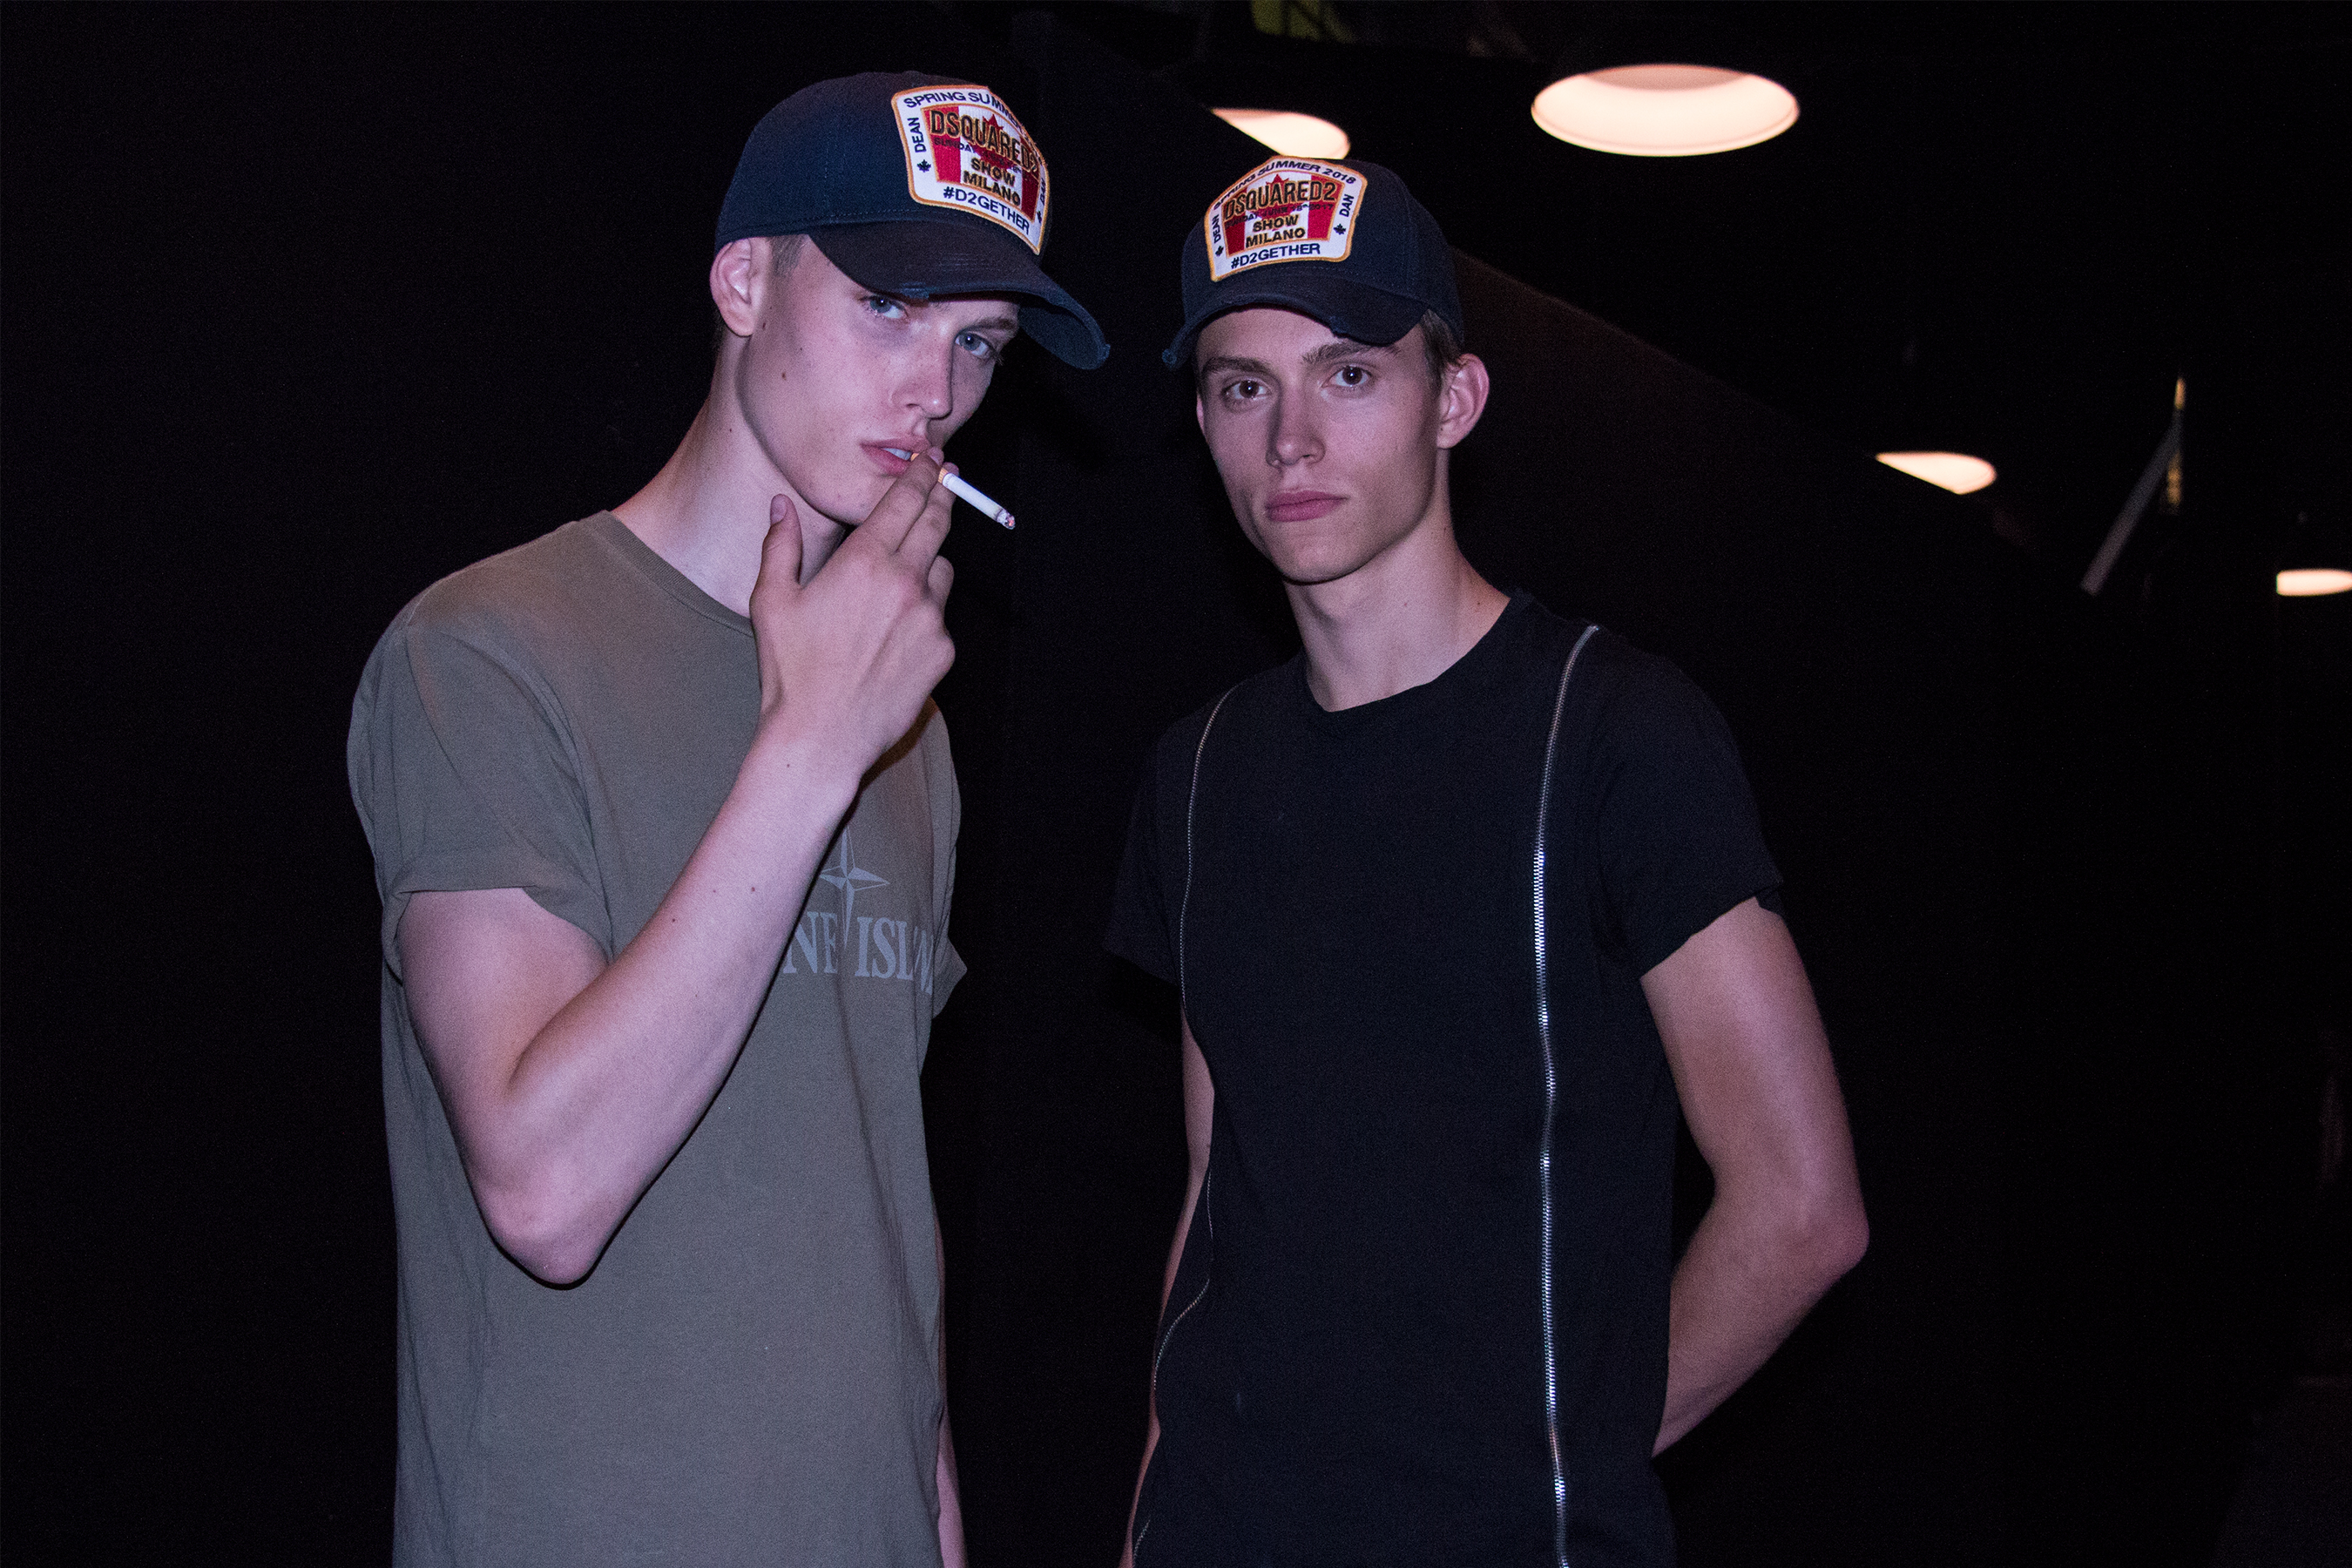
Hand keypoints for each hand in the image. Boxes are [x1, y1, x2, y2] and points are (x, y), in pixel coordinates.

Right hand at [747, 453, 956, 769]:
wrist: (822, 737)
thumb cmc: (790, 671)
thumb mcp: (771, 601)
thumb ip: (780, 545)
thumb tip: (780, 505)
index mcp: (865, 563)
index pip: (905, 501)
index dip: (921, 474)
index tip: (931, 458)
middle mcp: (906, 584)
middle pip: (937, 524)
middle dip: (943, 496)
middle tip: (947, 478)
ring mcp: (931, 619)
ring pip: (942, 572)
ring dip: (928, 564)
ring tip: (901, 578)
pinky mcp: (943, 652)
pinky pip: (940, 618)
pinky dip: (925, 614)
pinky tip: (895, 634)